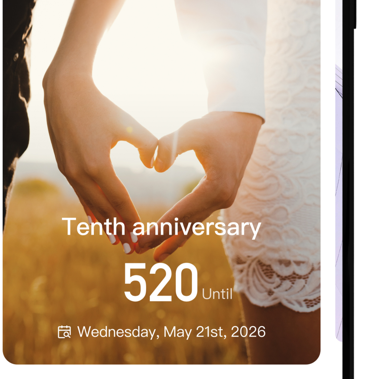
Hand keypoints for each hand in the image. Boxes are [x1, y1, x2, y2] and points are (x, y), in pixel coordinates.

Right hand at [43, 67, 156, 251]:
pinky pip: (79, 194)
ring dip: (103, 223)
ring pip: (89, 203)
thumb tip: (154, 167)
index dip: (131, 219)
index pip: (119, 200)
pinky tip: (95, 220)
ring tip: (115, 239)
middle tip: (132, 248)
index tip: (142, 236)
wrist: (65, 93)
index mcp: (98, 165)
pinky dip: (89, 208)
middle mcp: (80, 172)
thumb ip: (147, 146)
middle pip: (103, 208)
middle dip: (119, 229)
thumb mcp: (128, 124)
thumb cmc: (101, 107)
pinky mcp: (64, 166)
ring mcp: (69, 171)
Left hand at [137, 111, 261, 260]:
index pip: (181, 214)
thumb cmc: (216, 125)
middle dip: (161, 238)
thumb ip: (170, 147)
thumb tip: (155, 168)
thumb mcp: (191, 131)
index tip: (139, 240)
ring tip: (155, 256)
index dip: (159, 229)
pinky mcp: (220, 195)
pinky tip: (173, 239)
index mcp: (216, 188)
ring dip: (173, 239)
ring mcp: (223, 199)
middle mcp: (222, 199)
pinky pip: (199, 216)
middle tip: (136, 250)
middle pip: (186, 224)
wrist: (242, 122)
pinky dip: (184, 228)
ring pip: (194, 224)